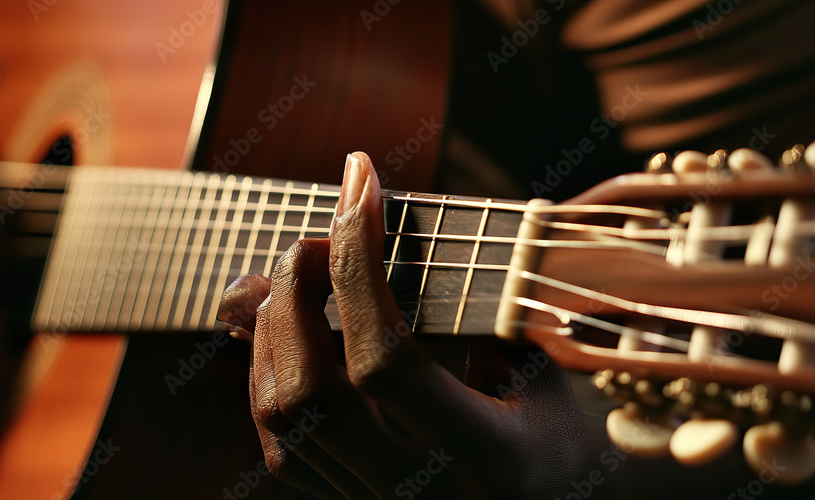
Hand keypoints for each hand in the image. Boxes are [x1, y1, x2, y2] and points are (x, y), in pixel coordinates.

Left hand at [219, 152, 599, 497]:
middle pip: (309, 388)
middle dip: (295, 293)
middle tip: (316, 238)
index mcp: (481, 456)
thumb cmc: (555, 450)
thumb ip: (483, 323)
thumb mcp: (549, 384)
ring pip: (281, 415)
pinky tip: (284, 333)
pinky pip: (278, 443)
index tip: (361, 188)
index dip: (359, 265)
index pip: (386, 356)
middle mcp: (412, 489)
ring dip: (271, 329)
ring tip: (296, 274)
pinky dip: (265, 374)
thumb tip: (393, 258)